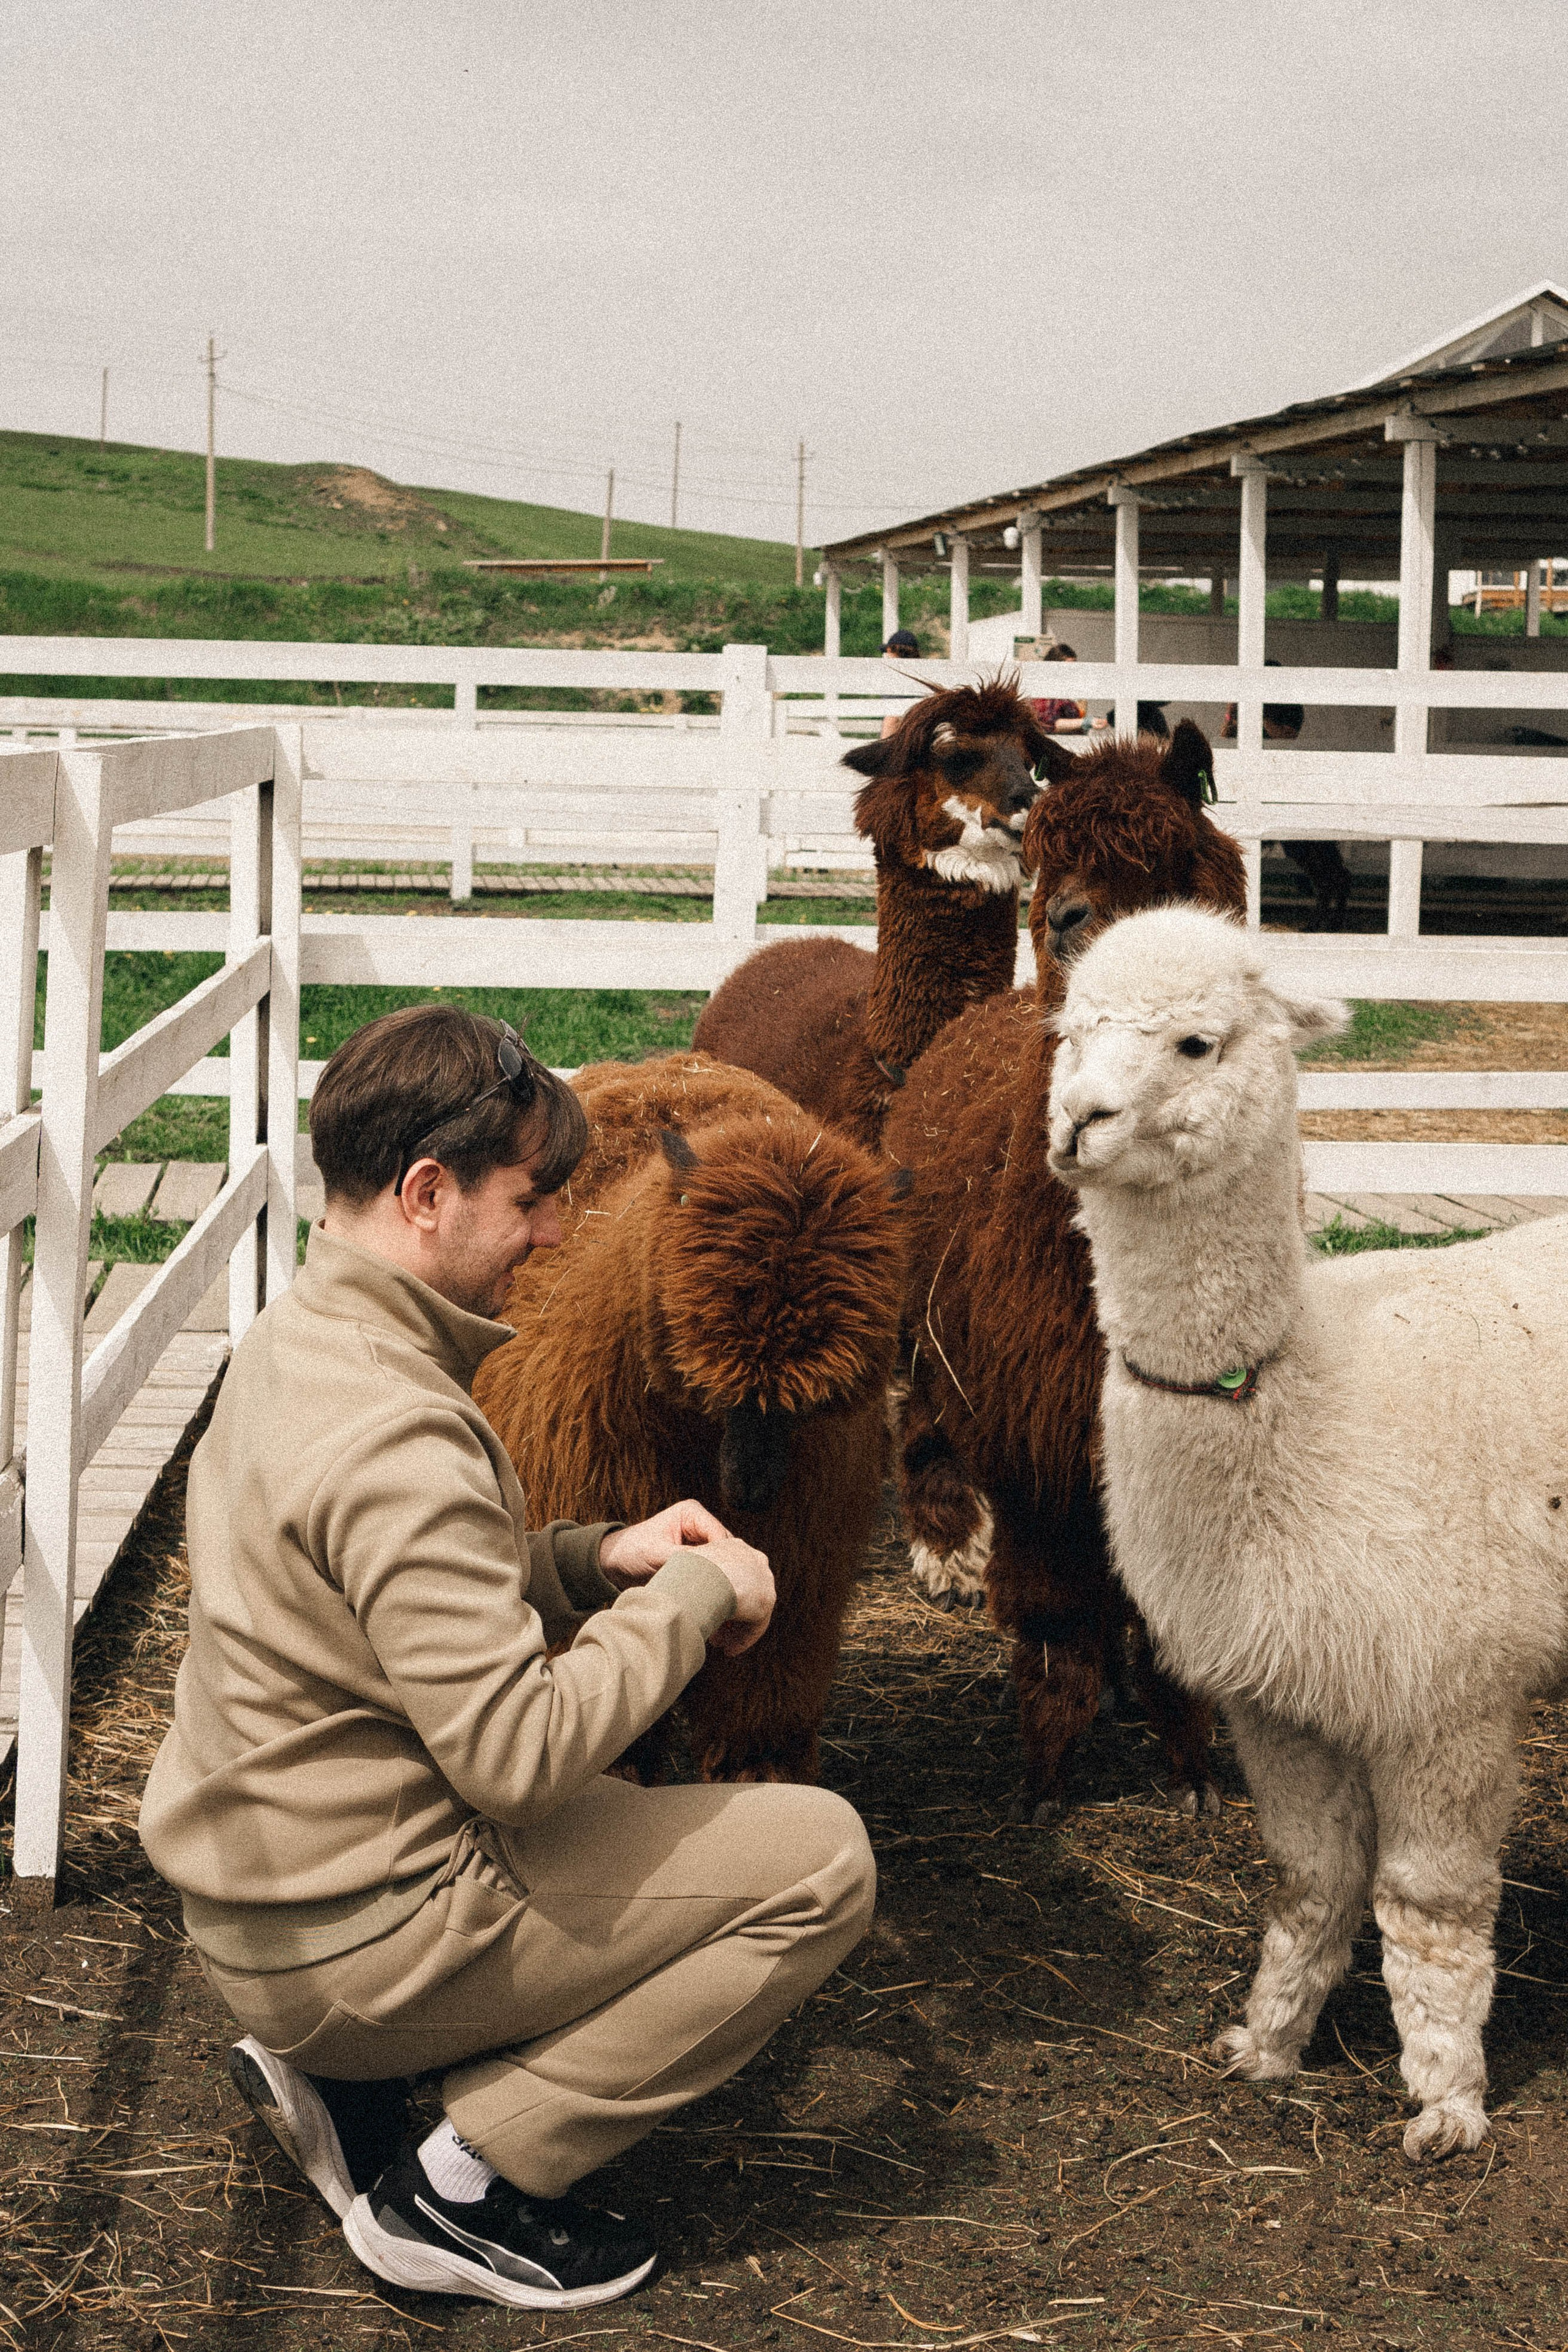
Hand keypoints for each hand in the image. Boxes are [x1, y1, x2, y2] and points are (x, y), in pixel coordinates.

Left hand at [599, 1499, 730, 1585]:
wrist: (613, 1563)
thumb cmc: (631, 1551)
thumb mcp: (657, 1554)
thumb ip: (685, 1560)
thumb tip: (710, 1572)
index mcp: (692, 1513)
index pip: (719, 1535)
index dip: (724, 1557)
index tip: (724, 1580)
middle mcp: (699, 1524)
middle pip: (725, 1547)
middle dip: (724, 1568)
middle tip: (724, 1591)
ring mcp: (699, 1541)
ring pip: (722, 1560)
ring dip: (719, 1576)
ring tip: (718, 1594)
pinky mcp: (696, 1557)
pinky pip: (712, 1569)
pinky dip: (712, 1581)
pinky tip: (711, 1595)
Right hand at [697, 1535, 774, 1655]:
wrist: (705, 1577)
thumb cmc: (687, 1570)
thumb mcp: (685, 1564)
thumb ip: (689, 1574)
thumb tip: (676, 1588)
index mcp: (736, 1547)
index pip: (730, 1573)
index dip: (715, 1593)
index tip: (704, 1607)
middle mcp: (754, 1561)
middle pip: (741, 1592)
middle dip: (727, 1613)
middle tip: (713, 1630)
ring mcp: (764, 1580)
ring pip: (749, 1609)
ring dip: (734, 1628)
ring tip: (718, 1643)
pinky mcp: (766, 1600)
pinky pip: (756, 1624)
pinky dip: (743, 1638)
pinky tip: (730, 1650)